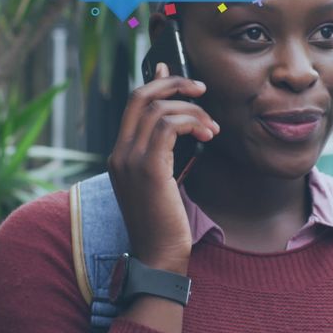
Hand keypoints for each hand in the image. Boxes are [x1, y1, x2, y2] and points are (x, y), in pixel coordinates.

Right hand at [107, 63, 218, 273]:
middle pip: (141, 96)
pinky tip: (208, 136)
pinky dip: (192, 123)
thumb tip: (179, 123)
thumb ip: (168, 152)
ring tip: (212, 128)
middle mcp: (119, 153)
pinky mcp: (148, 169)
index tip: (179, 75)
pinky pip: (168, 127)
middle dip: (174, 84)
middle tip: (202, 90)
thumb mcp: (164, 181)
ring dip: (192, 111)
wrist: (159, 257)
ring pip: (158, 109)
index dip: (157, 83)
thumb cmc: (166, 223)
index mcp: (120, 155)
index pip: (133, 103)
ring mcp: (130, 160)